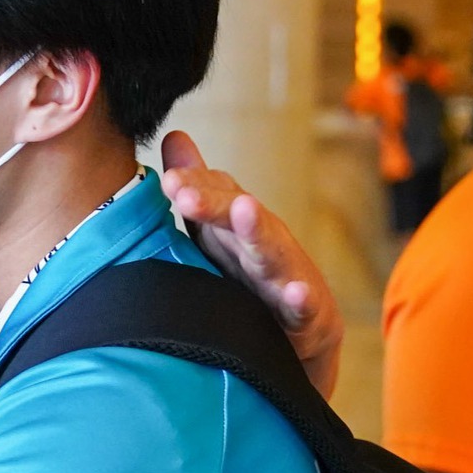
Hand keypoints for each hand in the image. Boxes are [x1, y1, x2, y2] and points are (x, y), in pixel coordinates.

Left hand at [159, 131, 343, 399]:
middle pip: (238, 216)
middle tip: (183, 193)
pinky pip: (303, 307)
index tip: (166, 181)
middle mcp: (262, 243)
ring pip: (271, 251)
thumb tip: (174, 136)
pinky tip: (296, 293)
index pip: (215, 195)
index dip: (193, 186)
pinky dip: (300, 299)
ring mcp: (285, 276)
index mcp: (235, 225)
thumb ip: (199, 187)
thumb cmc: (249, 275)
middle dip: (215, 203)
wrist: (297, 336)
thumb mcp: (219, 230)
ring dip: (258, 231)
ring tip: (245, 211)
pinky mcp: (306, 314)